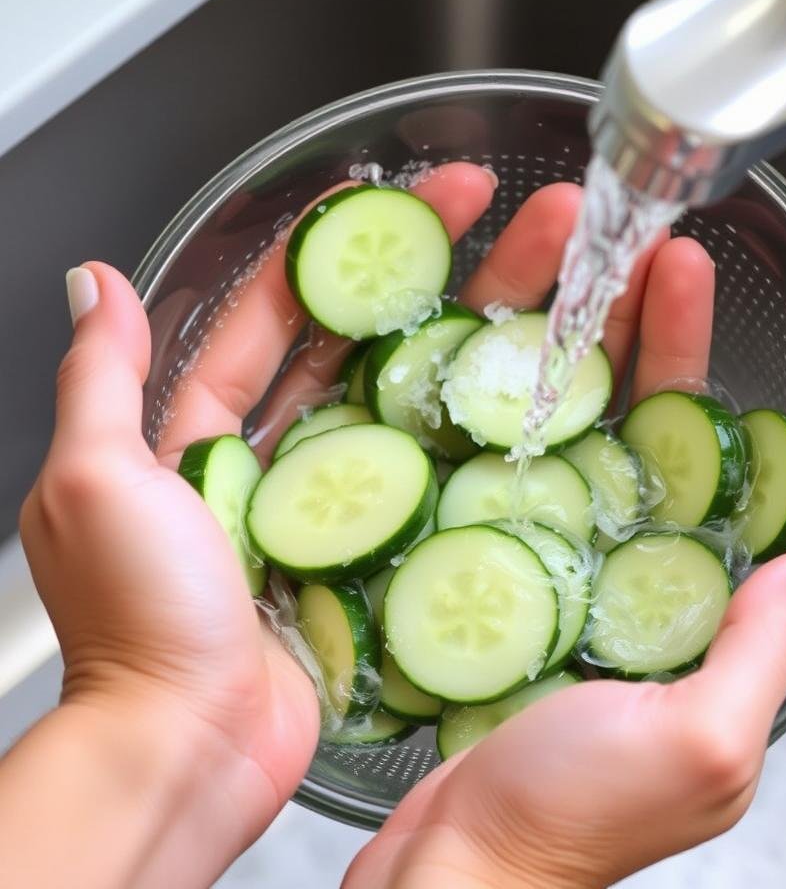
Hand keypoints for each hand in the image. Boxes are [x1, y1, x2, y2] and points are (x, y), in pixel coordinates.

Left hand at [6, 163, 537, 885]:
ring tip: (535, 282)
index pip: (271, 311)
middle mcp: (274, 456)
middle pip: (358, 341)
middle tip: (492, 210)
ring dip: (462, 338)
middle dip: (423, 269)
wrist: (192, 749)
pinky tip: (525, 394)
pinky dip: (468, 434)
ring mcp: (333, 501)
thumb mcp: (93, 481)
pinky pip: (427, 476)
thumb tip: (98, 279)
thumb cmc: (136, 620)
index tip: (385, 193)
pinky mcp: (375, 547)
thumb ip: (101, 376)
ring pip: (405, 399)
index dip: (328, 248)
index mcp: (200, 427)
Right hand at [340, 177, 785, 888]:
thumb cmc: (571, 821)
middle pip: (613, 413)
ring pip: (539, 427)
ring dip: (545, 343)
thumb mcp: (700, 745)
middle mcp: (597, 563)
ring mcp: (522, 560)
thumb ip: (759, 649)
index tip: (684, 279)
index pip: (685, 446)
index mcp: (664, 591)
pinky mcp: (455, 570)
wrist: (451, 870)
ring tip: (544, 265)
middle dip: (622, 321)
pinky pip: (467, 475)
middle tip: (618, 241)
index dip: (686, 358)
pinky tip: (463, 354)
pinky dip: (468, 413)